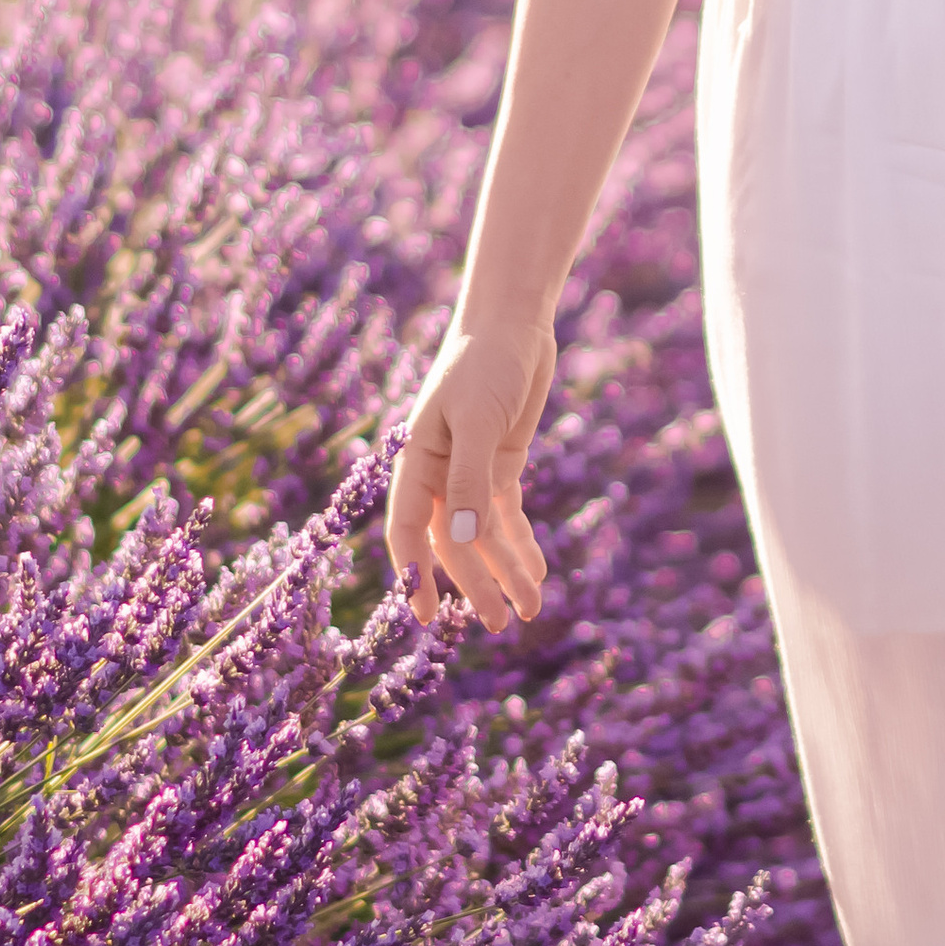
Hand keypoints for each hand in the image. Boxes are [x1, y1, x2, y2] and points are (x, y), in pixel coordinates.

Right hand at [385, 312, 555, 630]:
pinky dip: (522, 544)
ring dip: (506, 571)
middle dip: (476, 584)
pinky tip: (538, 573)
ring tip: (530, 610)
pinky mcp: (502, 464)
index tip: (425, 616)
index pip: (406, 531)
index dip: (414, 574)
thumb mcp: (478, 421)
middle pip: (454, 542)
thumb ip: (468, 481)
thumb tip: (458, 542)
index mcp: (417, 462)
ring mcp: (472, 471)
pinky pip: (508, 516)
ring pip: (485, 535)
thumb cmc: (486, 362)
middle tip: (500, 624)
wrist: (515, 321)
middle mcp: (440, 474)